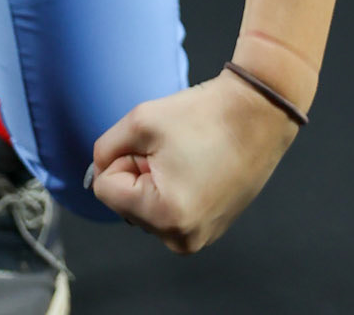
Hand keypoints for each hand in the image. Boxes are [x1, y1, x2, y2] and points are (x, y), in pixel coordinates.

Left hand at [86, 70, 299, 252]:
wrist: (257, 114)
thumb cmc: (203, 115)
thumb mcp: (139, 121)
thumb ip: (104, 150)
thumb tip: (96, 173)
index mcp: (166, 216)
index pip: (105, 190)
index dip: (120, 159)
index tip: (150, 145)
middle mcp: (183, 238)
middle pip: (126, 203)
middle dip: (138, 171)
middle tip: (170, 149)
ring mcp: (199, 238)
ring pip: (146, 207)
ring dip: (154, 179)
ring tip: (185, 157)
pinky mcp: (209, 230)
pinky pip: (169, 210)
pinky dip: (172, 187)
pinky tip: (196, 166)